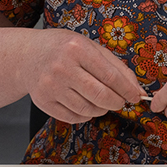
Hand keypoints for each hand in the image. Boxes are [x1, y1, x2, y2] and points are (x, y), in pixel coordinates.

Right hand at [26, 28, 145, 123]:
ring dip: (102, 109)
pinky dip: (85, 115)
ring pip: (88, 110)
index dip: (127, 90)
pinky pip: (73, 118)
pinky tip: (85, 104)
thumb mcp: (91, 48)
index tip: (136, 96)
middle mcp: (62, 67)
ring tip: (101, 100)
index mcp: (77, 49)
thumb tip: (137, 90)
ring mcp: (50, 86)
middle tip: (120, 101)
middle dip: (117, 102)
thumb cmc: (65, 49)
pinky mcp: (43, 101)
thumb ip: (116, 68)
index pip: (111, 76)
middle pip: (100, 96)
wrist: (29, 55)